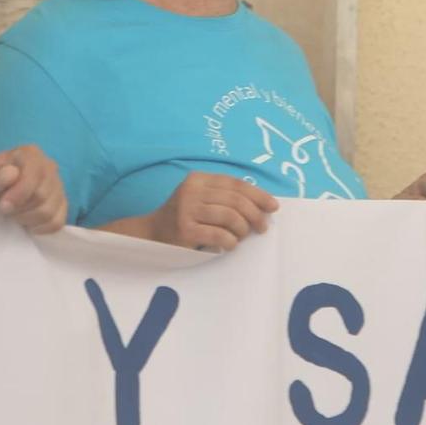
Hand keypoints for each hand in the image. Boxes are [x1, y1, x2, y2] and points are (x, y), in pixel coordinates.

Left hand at [0, 145, 68, 234]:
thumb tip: (10, 176)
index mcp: (31, 154)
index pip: (34, 176)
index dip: (18, 195)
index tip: (3, 205)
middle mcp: (50, 167)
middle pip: (41, 197)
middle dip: (19, 209)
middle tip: (5, 210)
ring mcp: (59, 186)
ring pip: (49, 213)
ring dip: (27, 219)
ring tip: (15, 215)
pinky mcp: (62, 205)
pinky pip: (57, 223)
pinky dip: (39, 228)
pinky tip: (28, 223)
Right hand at [148, 173, 279, 251]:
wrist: (152, 234)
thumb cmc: (185, 218)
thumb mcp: (201, 200)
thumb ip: (226, 199)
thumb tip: (263, 206)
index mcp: (198, 179)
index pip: (235, 184)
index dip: (258, 194)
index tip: (273, 206)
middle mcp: (191, 191)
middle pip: (235, 200)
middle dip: (255, 214)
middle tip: (262, 227)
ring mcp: (187, 210)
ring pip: (230, 216)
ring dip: (242, 229)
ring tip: (241, 237)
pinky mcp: (185, 230)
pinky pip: (220, 235)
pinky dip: (230, 242)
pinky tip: (229, 245)